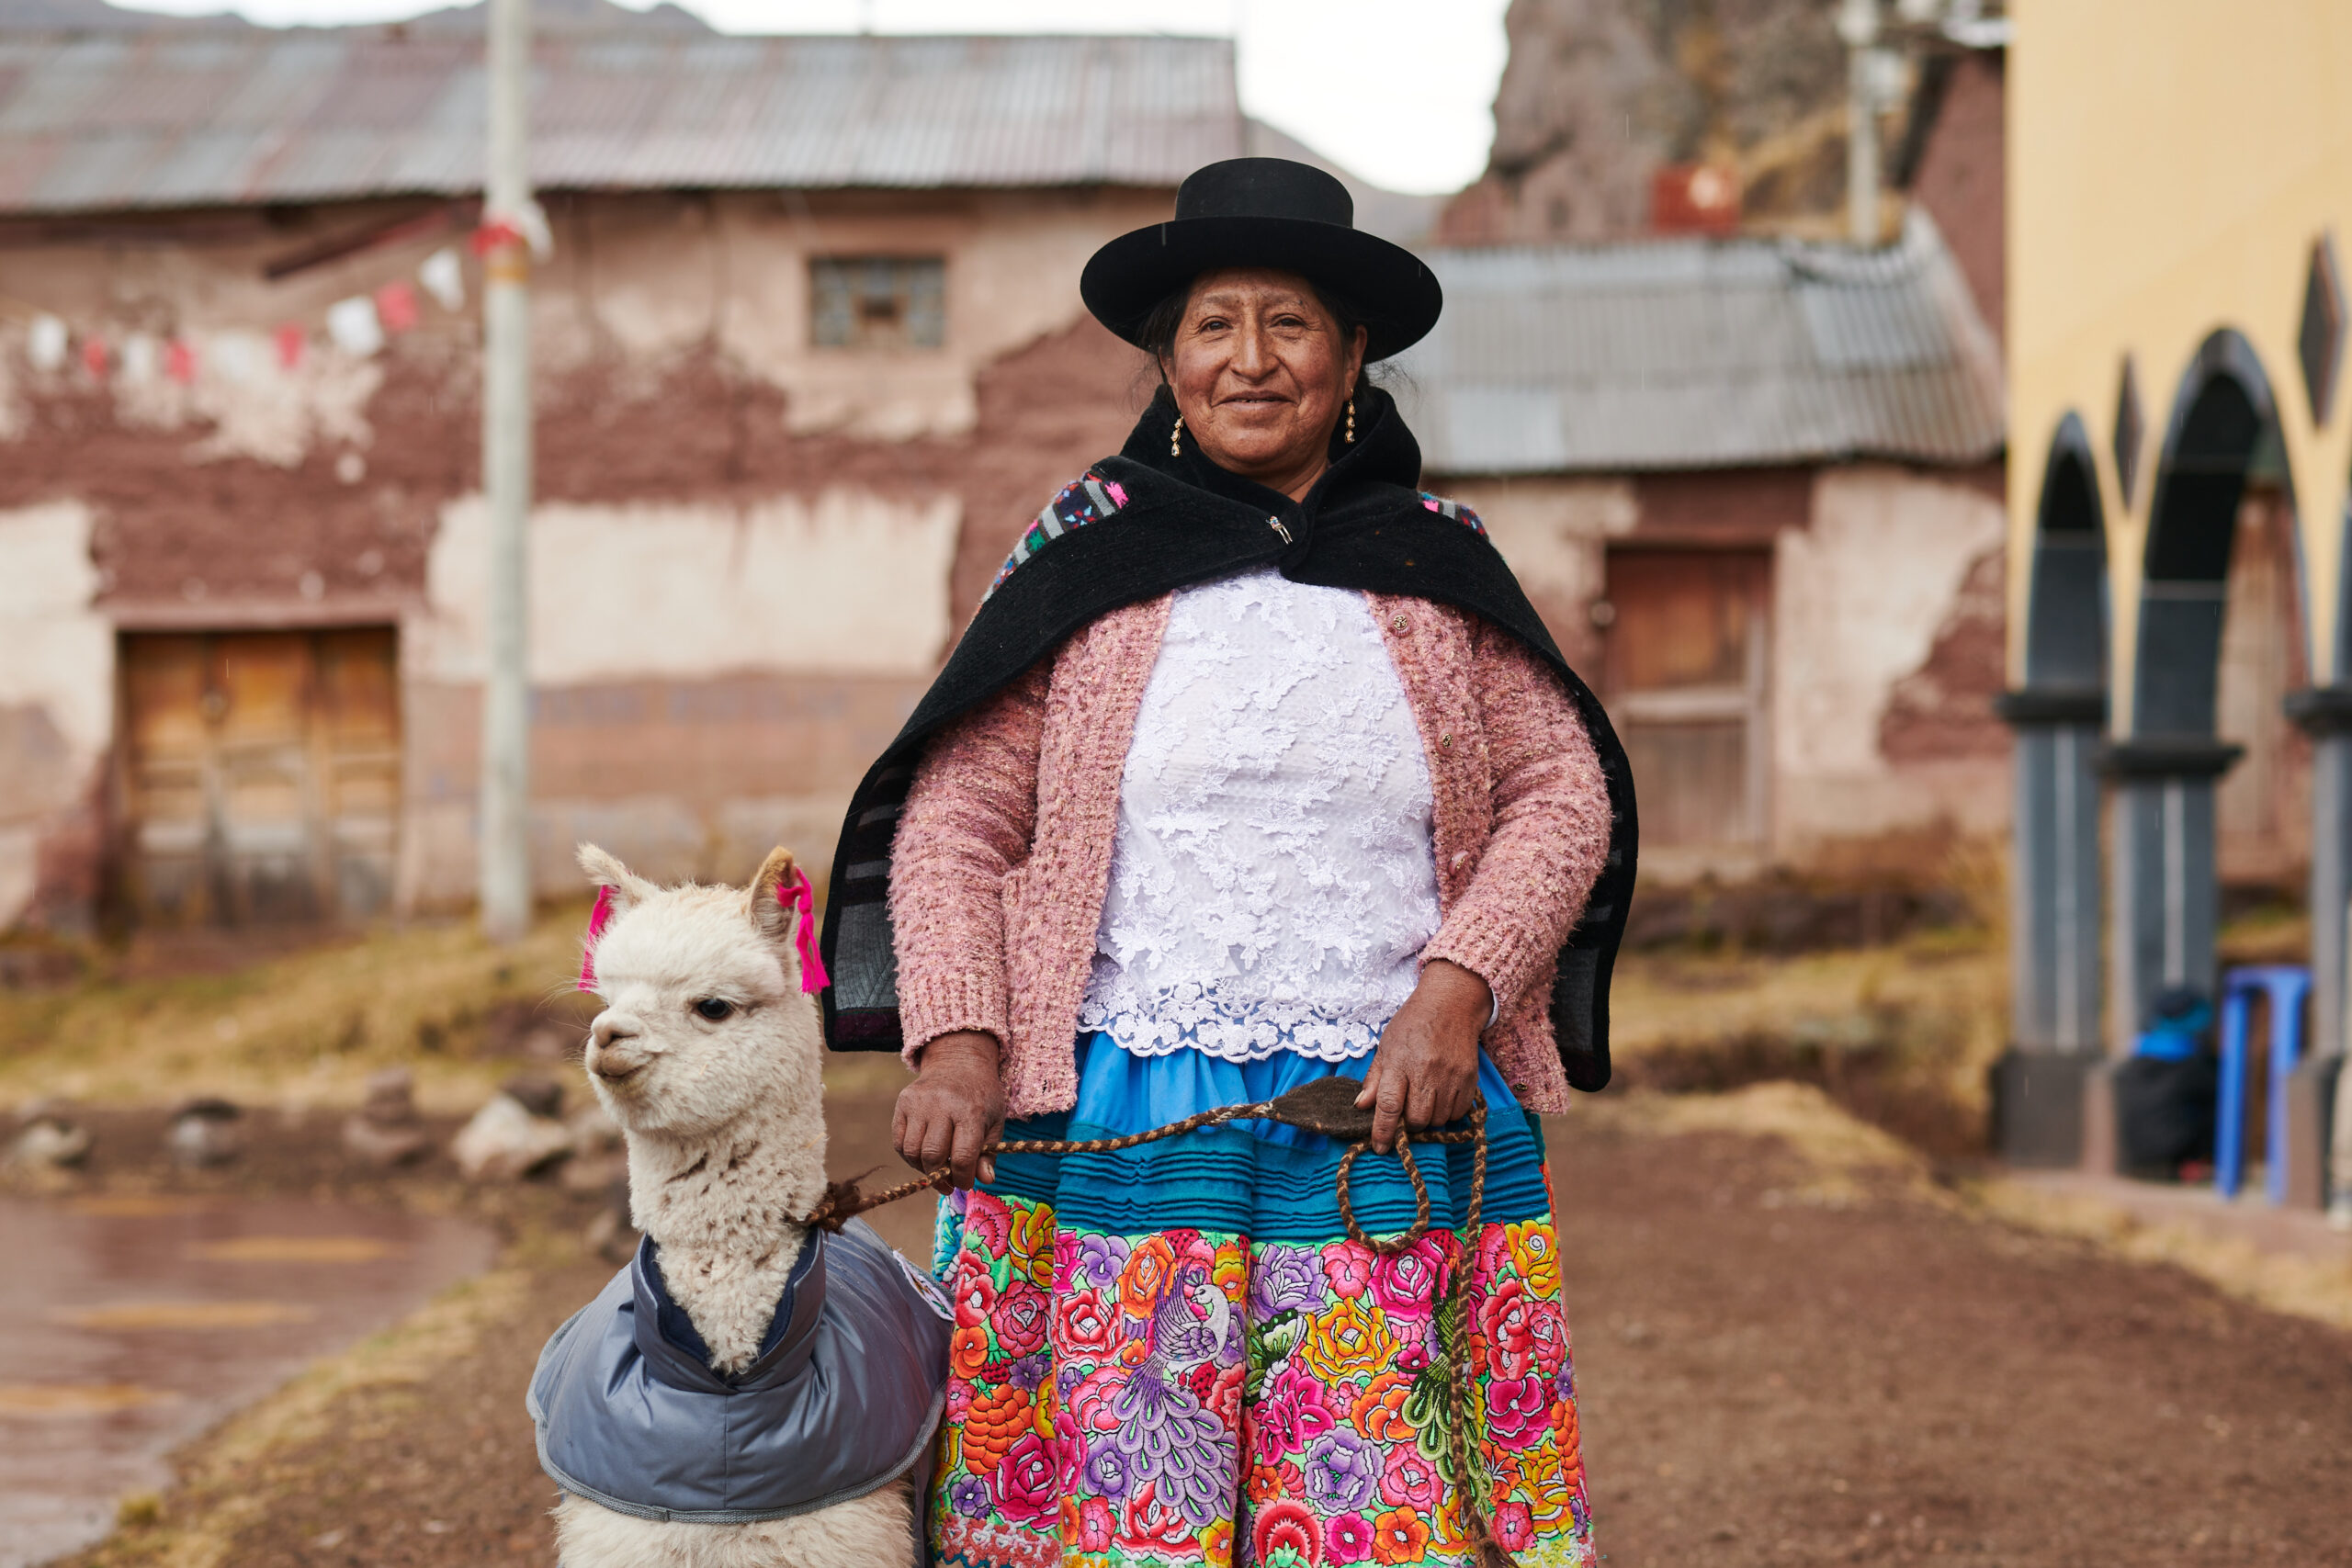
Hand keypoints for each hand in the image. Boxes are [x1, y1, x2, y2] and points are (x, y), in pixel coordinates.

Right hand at [892, 1031, 1006, 1189]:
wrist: (959, 1063)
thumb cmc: (980, 1098)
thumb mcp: (995, 1122)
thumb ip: (989, 1153)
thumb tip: (985, 1181)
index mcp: (971, 1111)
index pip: (962, 1156)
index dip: (963, 1178)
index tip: (965, 1184)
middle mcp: (942, 1105)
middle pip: (932, 1156)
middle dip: (940, 1177)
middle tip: (948, 1183)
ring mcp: (919, 1102)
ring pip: (912, 1151)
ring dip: (923, 1169)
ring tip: (936, 1169)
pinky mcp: (903, 1102)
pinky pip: (899, 1141)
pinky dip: (910, 1156)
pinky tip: (923, 1156)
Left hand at [1357, 960, 1490, 1152]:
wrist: (1451, 1004)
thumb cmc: (1413, 1024)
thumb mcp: (1386, 1046)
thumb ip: (1375, 1078)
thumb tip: (1361, 1106)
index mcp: (1400, 1062)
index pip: (1389, 1105)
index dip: (1383, 1131)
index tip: (1380, 1147)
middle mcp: (1426, 1071)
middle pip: (1416, 1118)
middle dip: (1409, 1123)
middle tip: (1406, 1111)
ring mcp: (1450, 1075)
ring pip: (1438, 1119)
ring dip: (1429, 1118)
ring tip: (1424, 1100)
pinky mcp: (1470, 1078)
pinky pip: (1458, 1112)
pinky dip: (1448, 1113)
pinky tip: (1441, 1097)